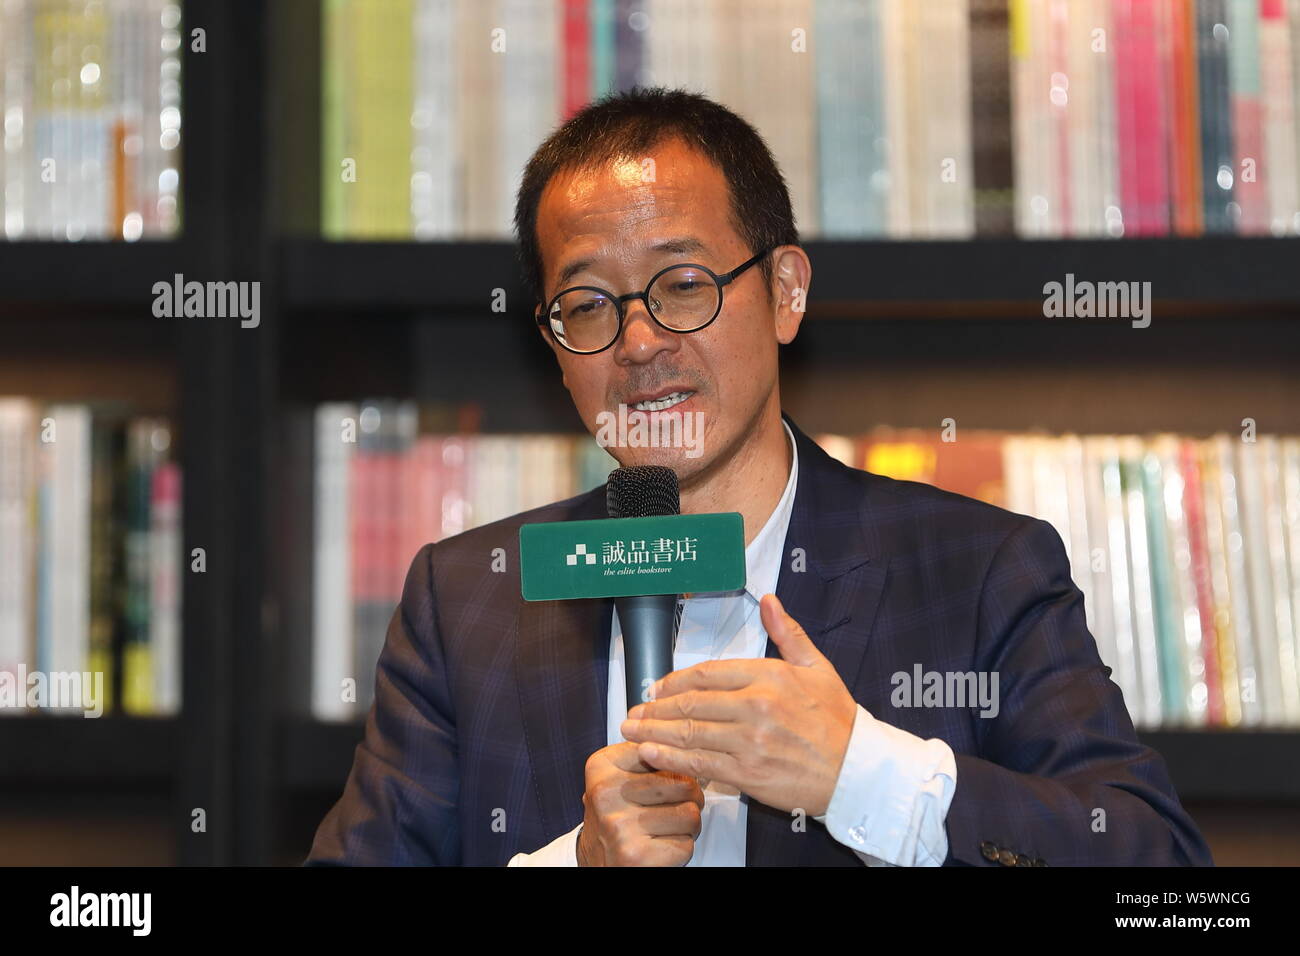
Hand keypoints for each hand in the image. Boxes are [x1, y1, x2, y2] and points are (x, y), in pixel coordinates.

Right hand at [577, 741, 705, 865]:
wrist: (598, 862)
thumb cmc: (618, 817)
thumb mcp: (622, 776)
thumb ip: (650, 754)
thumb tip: (690, 744)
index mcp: (602, 766)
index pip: (665, 749)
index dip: (678, 767)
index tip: (669, 777)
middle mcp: (606, 793)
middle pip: (685, 782)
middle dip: (690, 799)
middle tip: (671, 808)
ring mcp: (619, 825)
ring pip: (691, 814)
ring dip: (688, 826)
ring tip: (666, 828)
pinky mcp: (635, 856)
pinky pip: (685, 845)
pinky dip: (681, 849)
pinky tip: (661, 847)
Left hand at [620, 593, 856, 816]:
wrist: (857, 772)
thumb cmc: (838, 720)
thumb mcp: (817, 667)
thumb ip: (787, 633)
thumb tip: (769, 599)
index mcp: (769, 675)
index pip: (707, 673)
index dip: (674, 681)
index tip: (656, 688)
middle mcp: (756, 705)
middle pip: (692, 702)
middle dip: (655, 708)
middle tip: (632, 712)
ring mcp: (750, 741)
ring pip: (690, 732)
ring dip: (654, 732)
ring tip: (630, 731)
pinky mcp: (748, 773)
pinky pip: (700, 763)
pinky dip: (671, 758)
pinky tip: (650, 754)